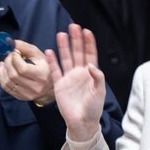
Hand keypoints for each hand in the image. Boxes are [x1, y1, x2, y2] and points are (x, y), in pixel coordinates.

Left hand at [0, 39, 53, 104]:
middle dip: (8, 62)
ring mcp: (27, 94)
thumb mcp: (38, 54)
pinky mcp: (21, 97)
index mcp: (41, 75)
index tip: (15, 51)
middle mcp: (35, 87)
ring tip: (6, 62)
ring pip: (7, 81)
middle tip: (10, 56)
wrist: (49, 86)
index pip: (22, 68)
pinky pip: (6, 87)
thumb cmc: (44, 67)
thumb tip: (10, 43)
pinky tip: (4, 69)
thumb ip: (24, 47)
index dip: (15, 57)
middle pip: (13, 75)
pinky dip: (2, 76)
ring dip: (3, 69)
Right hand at [45, 24, 105, 141]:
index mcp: (91, 74)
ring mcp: (69, 78)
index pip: (90, 55)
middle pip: (77, 53)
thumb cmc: (93, 109)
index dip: (89, 43)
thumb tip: (90, 64)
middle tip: (73, 26)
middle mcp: (79, 73)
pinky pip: (55, 70)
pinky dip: (52, 61)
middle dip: (76, 40)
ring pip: (66, 58)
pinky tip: (50, 51)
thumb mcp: (100, 92)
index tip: (87, 31)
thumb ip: (97, 77)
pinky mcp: (60, 85)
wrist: (82, 122)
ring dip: (63, 47)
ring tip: (61, 34)